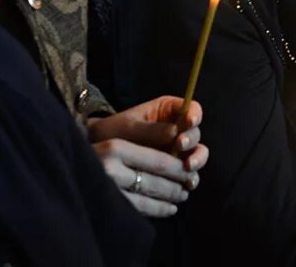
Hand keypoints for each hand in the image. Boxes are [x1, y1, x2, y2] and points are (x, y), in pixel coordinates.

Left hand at [87, 96, 209, 216]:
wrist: (99, 153)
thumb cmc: (113, 132)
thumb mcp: (128, 127)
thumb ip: (151, 130)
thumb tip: (176, 133)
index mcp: (169, 111)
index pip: (190, 109)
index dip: (194, 114)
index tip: (190, 121)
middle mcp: (178, 130)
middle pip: (195, 134)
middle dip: (192, 140)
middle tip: (181, 145)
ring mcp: (177, 151)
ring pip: (196, 154)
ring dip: (196, 161)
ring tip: (188, 169)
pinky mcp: (174, 170)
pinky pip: (188, 174)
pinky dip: (189, 179)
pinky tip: (185, 186)